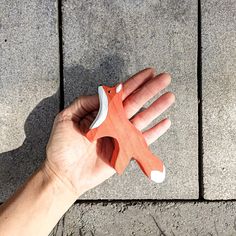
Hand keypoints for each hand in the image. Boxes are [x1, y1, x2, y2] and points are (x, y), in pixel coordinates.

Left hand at [43, 68, 174, 197]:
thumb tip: (105, 93)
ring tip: (169, 96)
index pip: (119, 94)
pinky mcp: (125, 151)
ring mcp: (120, 136)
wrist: (64, 173)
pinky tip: (165, 122)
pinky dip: (155, 132)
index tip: (148, 73)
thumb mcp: (66, 117)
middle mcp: (112, 122)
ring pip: (142, 118)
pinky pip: (143, 141)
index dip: (134, 83)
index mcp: (100, 113)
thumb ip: (85, 102)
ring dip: (156, 107)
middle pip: (134, 103)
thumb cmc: (61, 146)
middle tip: (164, 78)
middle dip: (150, 90)